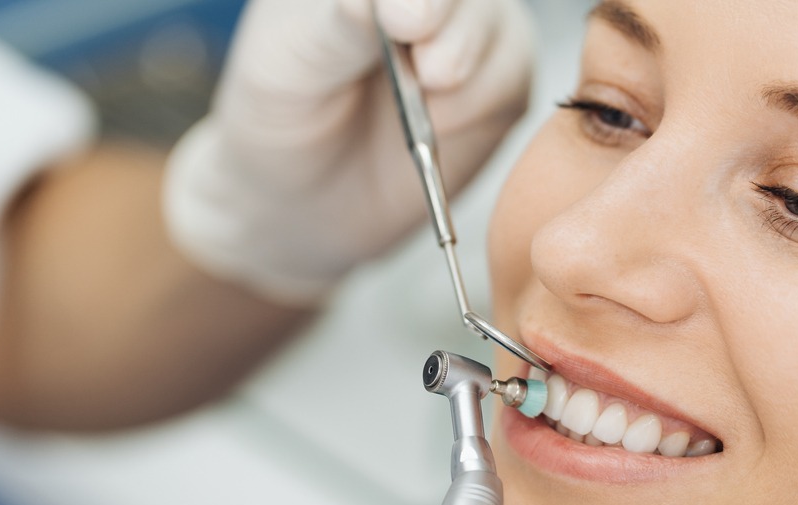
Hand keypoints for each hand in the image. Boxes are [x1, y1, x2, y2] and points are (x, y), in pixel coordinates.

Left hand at [163, 0, 533, 304]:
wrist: (306, 193)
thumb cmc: (284, 110)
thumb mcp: (290, 57)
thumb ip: (341, 20)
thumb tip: (392, 0)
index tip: (401, 17)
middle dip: (447, 12)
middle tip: (421, 46)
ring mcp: (466, 25)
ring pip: (498, 19)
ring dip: (466, 52)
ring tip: (430, 82)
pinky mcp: (497, 78)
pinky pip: (513, 71)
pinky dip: (480, 98)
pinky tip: (440, 120)